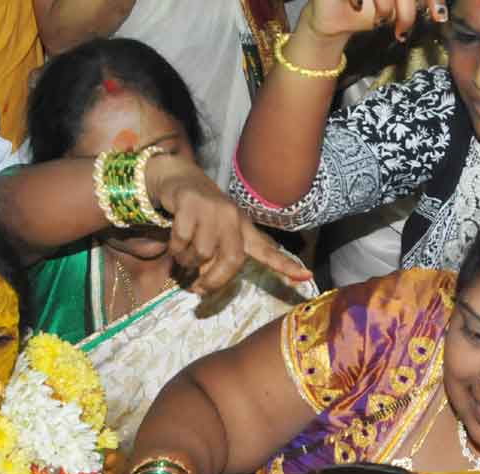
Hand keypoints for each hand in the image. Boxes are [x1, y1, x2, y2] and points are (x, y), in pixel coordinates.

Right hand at [146, 155, 312, 294]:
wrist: (179, 179)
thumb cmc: (200, 213)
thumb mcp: (218, 232)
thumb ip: (219, 257)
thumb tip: (205, 286)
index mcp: (244, 228)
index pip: (268, 250)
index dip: (286, 265)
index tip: (307, 277)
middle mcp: (233, 217)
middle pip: (232, 260)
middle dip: (213, 281)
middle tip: (198, 289)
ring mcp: (213, 209)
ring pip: (202, 253)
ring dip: (187, 261)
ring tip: (182, 255)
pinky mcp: (191, 204)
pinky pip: (182, 241)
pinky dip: (174, 248)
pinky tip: (173, 240)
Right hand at [303, 0, 446, 41]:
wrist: (333, 20)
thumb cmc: (368, 12)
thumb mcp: (398, 8)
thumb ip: (415, 3)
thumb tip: (439, 11)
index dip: (433, 0)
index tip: (439, 17)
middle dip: (408, 11)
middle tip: (403, 32)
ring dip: (385, 7)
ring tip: (381, 23)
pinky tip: (358, 8)